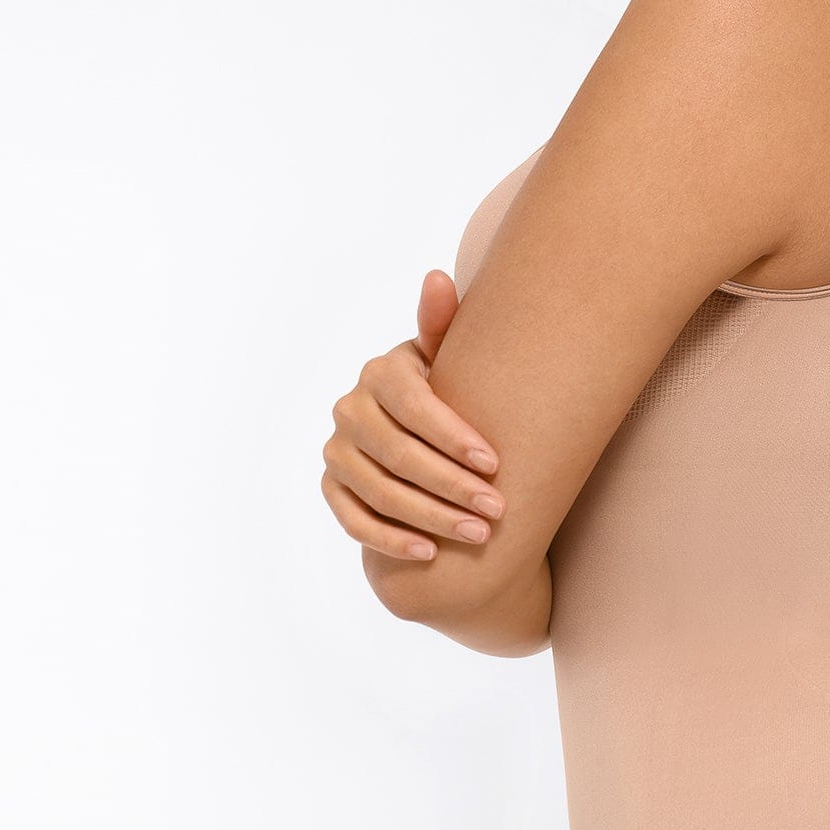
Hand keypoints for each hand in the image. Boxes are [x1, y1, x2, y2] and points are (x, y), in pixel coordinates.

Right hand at [321, 269, 503, 561]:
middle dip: (451, 484)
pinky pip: (355, 519)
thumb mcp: (449, 359)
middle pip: (398, 454)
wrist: (420, 433)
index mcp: (380, 373)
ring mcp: (337, 451)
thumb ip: (444, 326)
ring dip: (430, 516)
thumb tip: (437, 277)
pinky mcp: (332, 487)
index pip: (412, 405)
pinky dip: (391, 538)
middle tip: (497, 509)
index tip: (495, 463)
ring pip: (380, 491)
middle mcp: (349, 409)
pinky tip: (430, 551)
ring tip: (479, 533)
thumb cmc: (448, 389)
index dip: (452, 436)